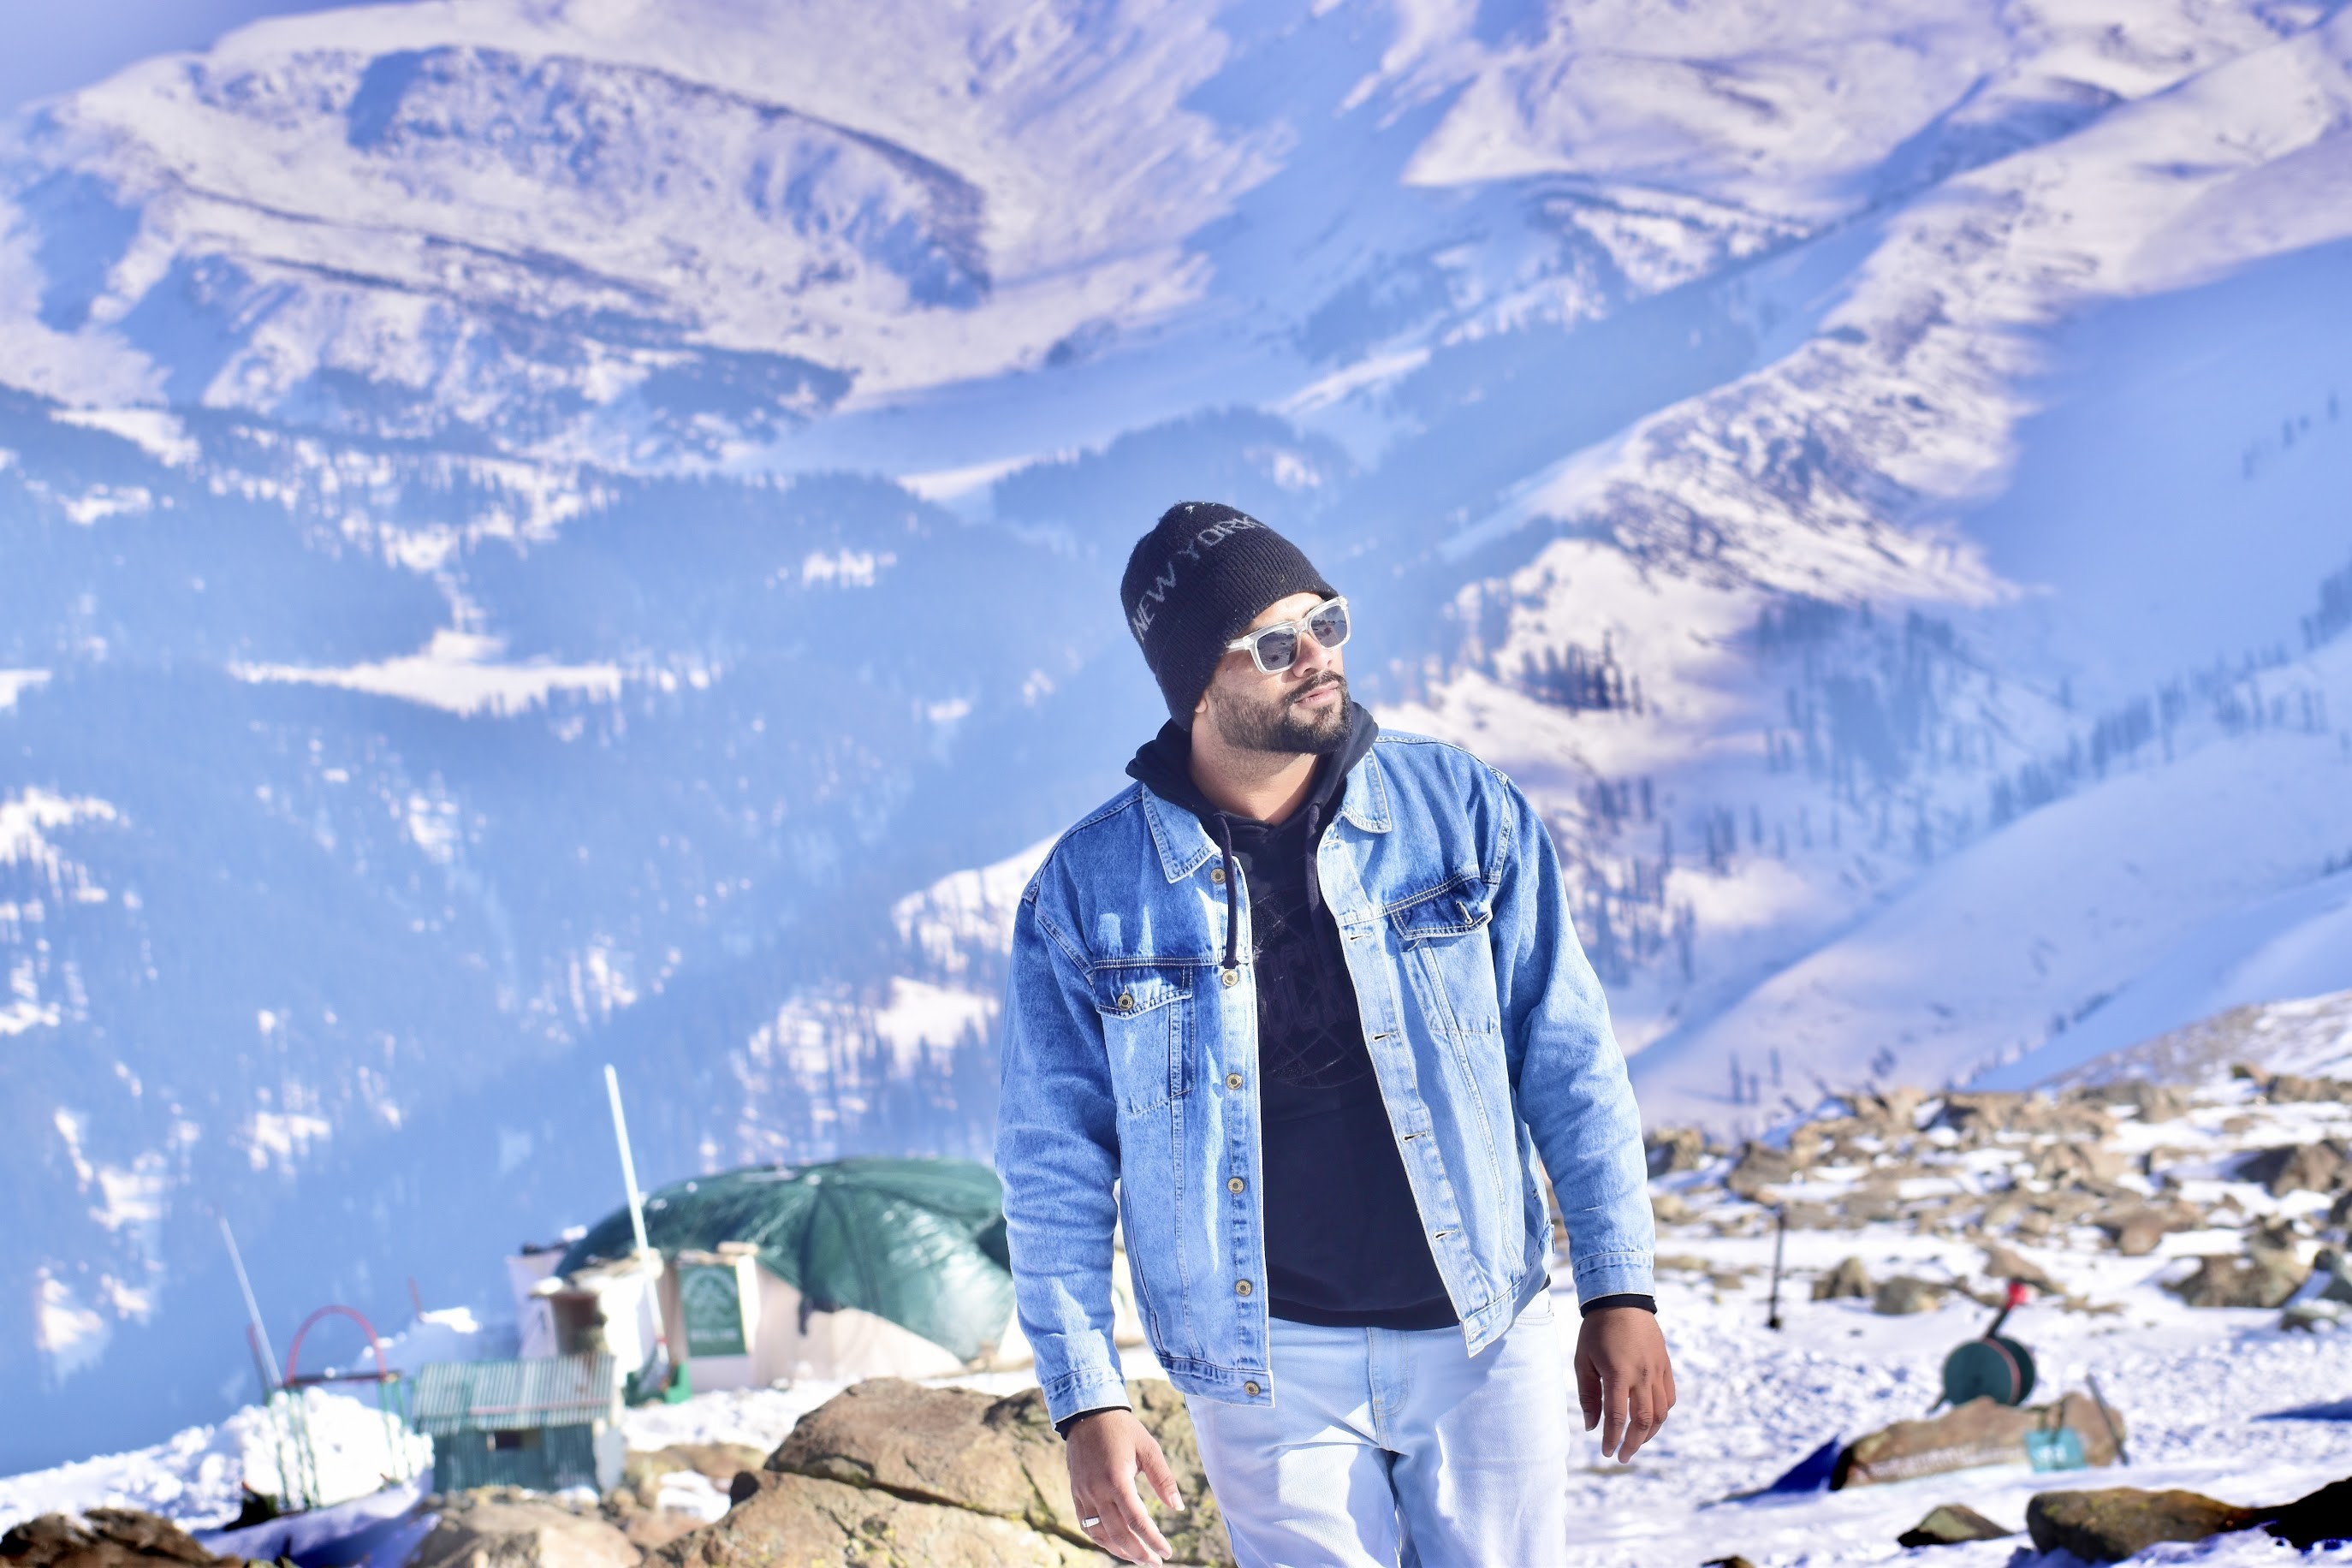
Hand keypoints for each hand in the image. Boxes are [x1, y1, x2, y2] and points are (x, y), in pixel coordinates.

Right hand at [1065, 1408, 1184, 1563]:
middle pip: (1119, 1533)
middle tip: (1155, 1562)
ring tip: (1138, 1558)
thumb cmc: (1123, 1429)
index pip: (1137, 1520)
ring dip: (1120, 1550)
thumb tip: (1179, 1507)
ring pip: (1100, 1534)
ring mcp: (1083, 1494)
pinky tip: (1115, 1544)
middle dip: (1139, 1553)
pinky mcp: (1076, 1493)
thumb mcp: (1149, 1448)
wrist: (1087, 1414)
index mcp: (1117, 1479)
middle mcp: (1097, 1490)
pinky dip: (1101, 1539)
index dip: (1153, 1540)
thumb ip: (1163, 1479)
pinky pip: (1086, 1525)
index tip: (1166, 1552)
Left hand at [1575, 1307, 1674, 1461]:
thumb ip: (1588, 1395)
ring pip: (1661, 1413)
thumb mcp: (1583, 1361)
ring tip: (1636, 1442)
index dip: (1613, 1439)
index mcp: (1618, 1374)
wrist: (1621, 1300)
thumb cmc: (1596, 1331)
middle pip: (1643, 1421)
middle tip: (1623, 1457)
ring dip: (1649, 1433)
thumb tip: (1591, 1427)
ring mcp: (1657, 1371)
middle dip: (1633, 1444)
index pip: (1618, 1417)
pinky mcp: (1666, 1365)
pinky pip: (1670, 1397)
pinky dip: (1662, 1414)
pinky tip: (1650, 1419)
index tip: (1607, 1453)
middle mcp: (1642, 1375)